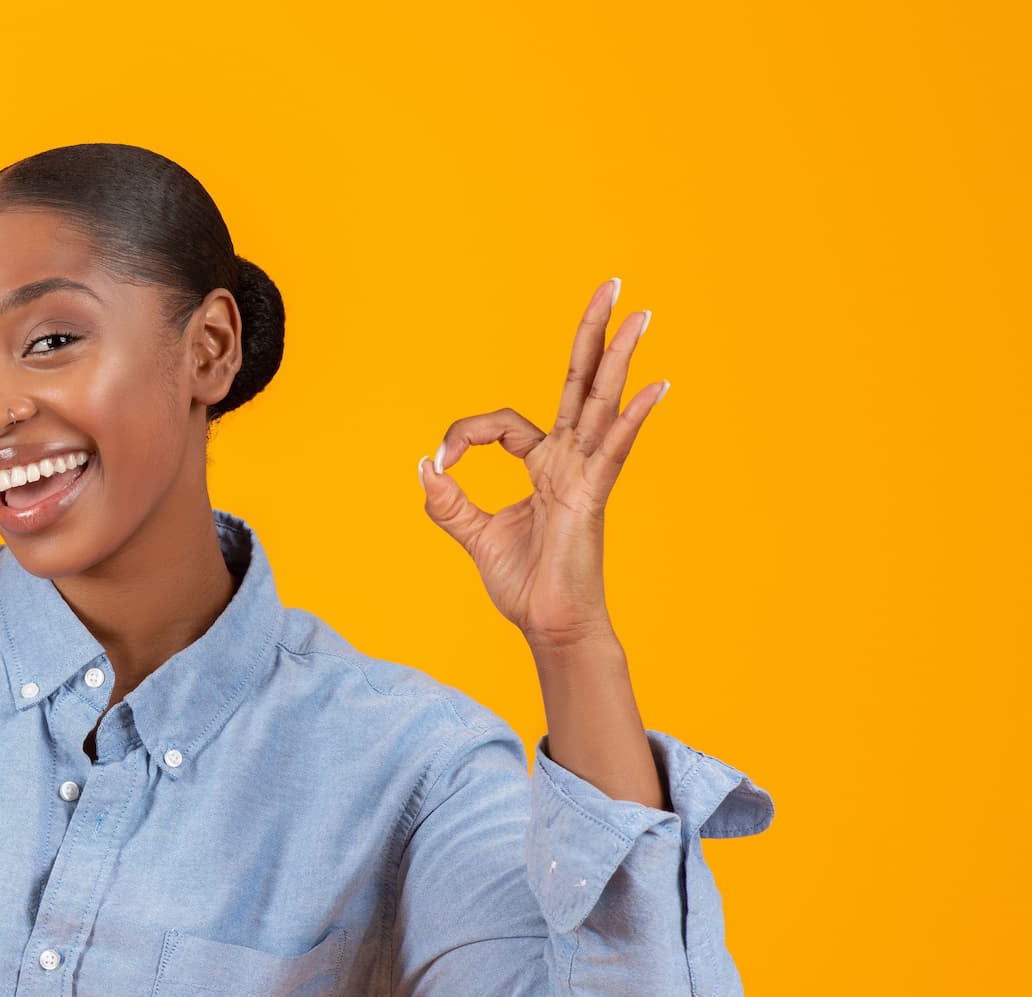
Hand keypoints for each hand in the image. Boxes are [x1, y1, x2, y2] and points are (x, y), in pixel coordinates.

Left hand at [417, 278, 667, 649]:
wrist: (548, 626)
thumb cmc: (524, 584)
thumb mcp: (473, 535)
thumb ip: (448, 501)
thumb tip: (425, 465)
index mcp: (542, 466)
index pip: (503, 424)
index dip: (465, 434)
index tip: (442, 460)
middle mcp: (569, 461)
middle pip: (579, 384)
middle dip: (591, 335)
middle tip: (612, 286)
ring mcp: (585, 474)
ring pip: (600, 403)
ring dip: (618, 357)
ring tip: (640, 314)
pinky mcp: (593, 496)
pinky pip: (614, 450)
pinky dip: (632, 419)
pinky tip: (656, 387)